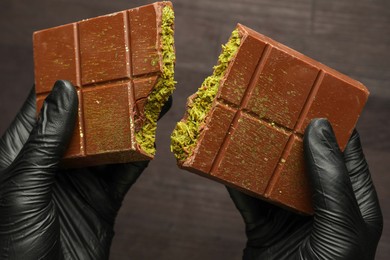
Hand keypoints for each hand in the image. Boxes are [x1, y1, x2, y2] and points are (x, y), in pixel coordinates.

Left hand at [0, 80, 170, 258]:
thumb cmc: (13, 245)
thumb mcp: (23, 185)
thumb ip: (46, 140)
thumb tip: (64, 90)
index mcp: (24, 154)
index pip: (43, 108)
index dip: (64, 82)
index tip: (88, 58)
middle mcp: (54, 162)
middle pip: (83, 122)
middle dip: (106, 100)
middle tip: (130, 75)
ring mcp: (81, 180)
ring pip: (109, 144)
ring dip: (129, 125)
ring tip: (151, 100)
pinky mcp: (103, 199)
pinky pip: (124, 172)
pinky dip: (139, 156)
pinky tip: (152, 138)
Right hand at [227, 118, 382, 259]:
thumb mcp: (340, 227)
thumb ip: (331, 179)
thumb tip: (319, 127)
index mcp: (350, 201)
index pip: (344, 152)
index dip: (331, 122)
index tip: (311, 95)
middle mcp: (318, 203)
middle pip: (302, 159)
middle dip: (286, 133)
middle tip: (270, 106)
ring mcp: (288, 215)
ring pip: (271, 176)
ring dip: (257, 155)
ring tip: (243, 128)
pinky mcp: (262, 227)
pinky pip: (247, 197)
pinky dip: (235, 181)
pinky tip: (225, 164)